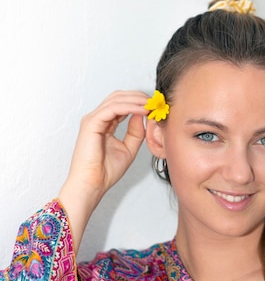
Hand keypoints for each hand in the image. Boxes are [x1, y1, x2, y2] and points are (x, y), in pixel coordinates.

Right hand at [59, 90, 149, 251]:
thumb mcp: (129, 148)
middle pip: (119, 97)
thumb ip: (136, 132)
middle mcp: (97, 119)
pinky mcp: (91, 124)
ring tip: (152, 104)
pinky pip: (113, 108)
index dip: (139, 102)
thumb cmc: (105, 171)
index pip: (122, 104)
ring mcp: (92, 120)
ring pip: (116, 99)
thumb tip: (143, 115)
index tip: (156, 106)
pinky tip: (143, 110)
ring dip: (137, 100)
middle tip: (156, 101)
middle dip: (139, 97)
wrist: (92, 184)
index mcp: (104, 124)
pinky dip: (129, 106)